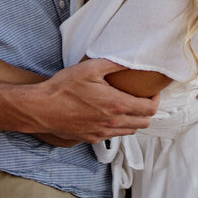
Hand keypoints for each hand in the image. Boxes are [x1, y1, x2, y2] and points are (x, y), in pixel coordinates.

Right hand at [21, 58, 157, 143]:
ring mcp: (102, 133)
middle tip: (142, 97)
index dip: (156, 99)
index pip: (150, 109)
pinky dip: (118, 127)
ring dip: (134, 119)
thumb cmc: (64, 87)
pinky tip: (109, 115)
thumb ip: (114, 63)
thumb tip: (132, 59)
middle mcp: (113, 123)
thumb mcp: (91, 68)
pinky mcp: (91, 138)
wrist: (41, 108)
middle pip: (144, 123)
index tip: (152, 90)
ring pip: (130, 131)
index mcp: (117, 105)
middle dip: (148, 110)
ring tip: (128, 105)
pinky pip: (113, 136)